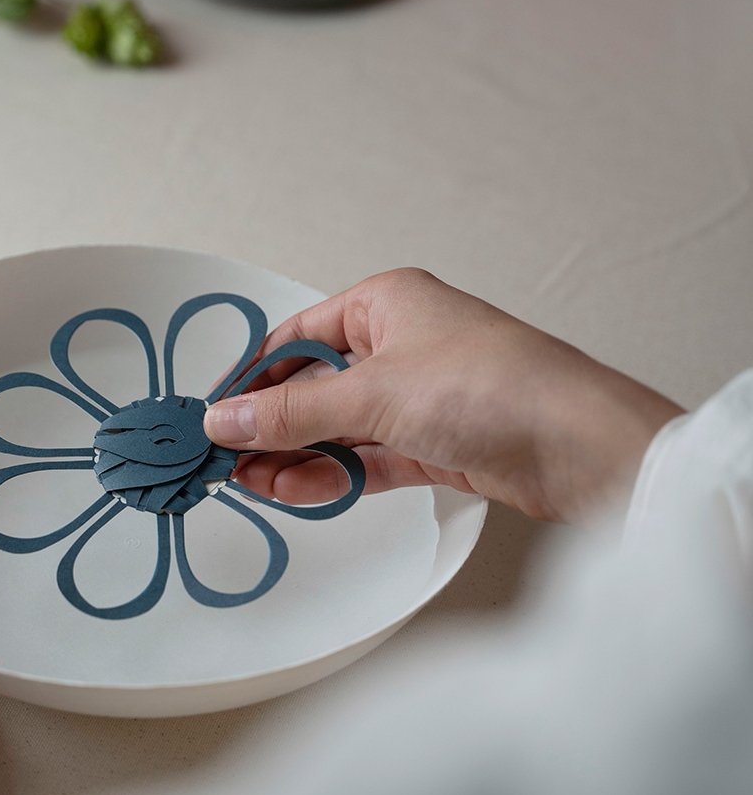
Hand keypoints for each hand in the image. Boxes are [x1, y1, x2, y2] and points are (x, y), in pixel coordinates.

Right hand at [204, 269, 682, 522]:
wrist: (580, 446)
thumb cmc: (494, 385)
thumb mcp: (374, 394)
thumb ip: (293, 414)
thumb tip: (227, 419)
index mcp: (385, 303)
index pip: (297, 339)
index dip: (252, 378)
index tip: (214, 414)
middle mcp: (402, 344)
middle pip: (316, 387)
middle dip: (270, 426)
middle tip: (225, 461)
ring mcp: (422, 397)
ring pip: (341, 429)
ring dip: (297, 458)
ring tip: (252, 485)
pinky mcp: (439, 443)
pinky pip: (370, 459)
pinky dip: (335, 476)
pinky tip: (297, 491)